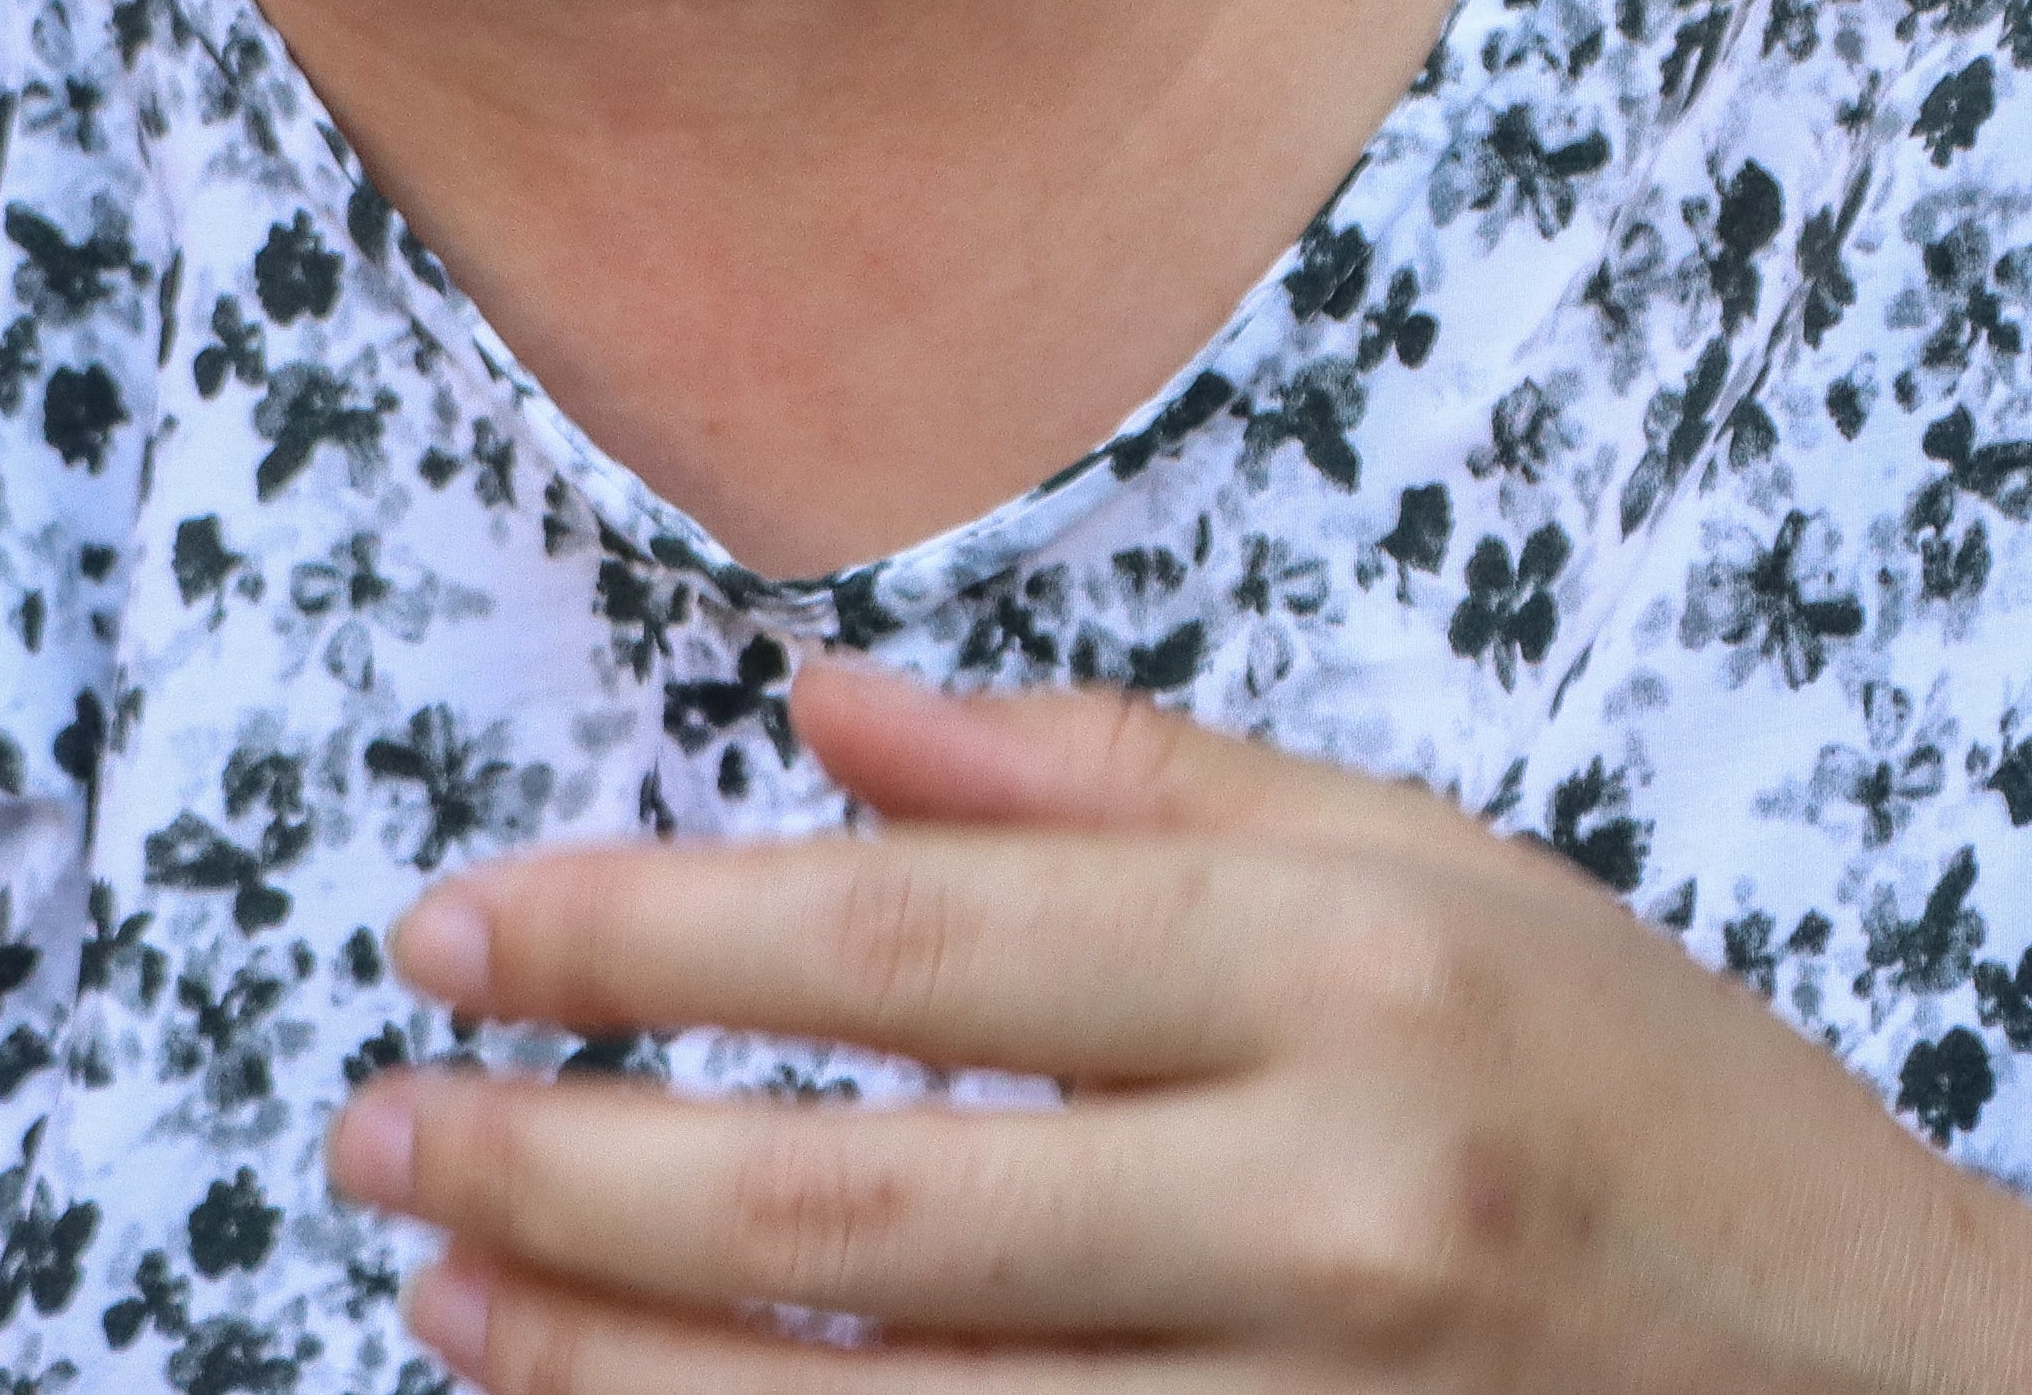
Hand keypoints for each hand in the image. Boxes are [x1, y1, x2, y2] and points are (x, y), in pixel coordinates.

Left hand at [323, 662, 2031, 1394]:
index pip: (907, 935)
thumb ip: (1119, 786)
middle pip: (837, 1198)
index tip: (452, 928)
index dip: (643, 931)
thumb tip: (815, 703)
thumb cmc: (1660, 1112)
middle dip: (556, 1159)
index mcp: (1350, 968)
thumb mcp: (1442, 873)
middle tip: (371, 1119)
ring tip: (437, 1287)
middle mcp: (1324, 1202)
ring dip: (602, 1364)